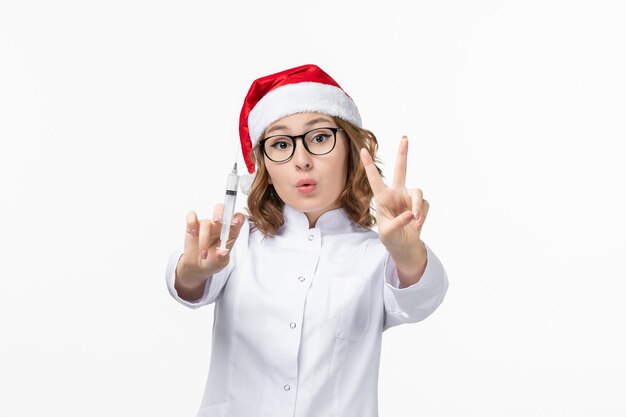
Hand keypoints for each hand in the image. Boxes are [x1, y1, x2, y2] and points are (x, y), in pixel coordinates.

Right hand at [176, 204, 245, 291]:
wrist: (198, 267)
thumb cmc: (213, 262)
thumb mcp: (220, 263)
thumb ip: (222, 258)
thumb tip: (222, 252)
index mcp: (231, 231)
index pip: (238, 218)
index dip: (238, 217)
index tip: (235, 223)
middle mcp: (220, 225)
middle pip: (222, 209)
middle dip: (220, 212)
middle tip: (217, 221)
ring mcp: (207, 224)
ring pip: (206, 222)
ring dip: (204, 238)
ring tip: (204, 255)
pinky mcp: (193, 225)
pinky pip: (191, 217)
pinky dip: (191, 223)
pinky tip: (193, 234)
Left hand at [360, 136, 428, 251]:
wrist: (404, 246)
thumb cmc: (390, 238)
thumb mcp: (387, 232)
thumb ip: (398, 222)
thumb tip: (412, 213)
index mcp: (382, 198)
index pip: (375, 179)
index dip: (369, 165)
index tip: (362, 149)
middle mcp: (396, 194)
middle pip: (401, 170)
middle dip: (403, 154)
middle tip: (405, 137)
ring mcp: (409, 198)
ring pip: (418, 192)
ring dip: (418, 206)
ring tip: (415, 219)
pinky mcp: (419, 204)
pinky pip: (424, 205)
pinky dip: (422, 216)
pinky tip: (417, 225)